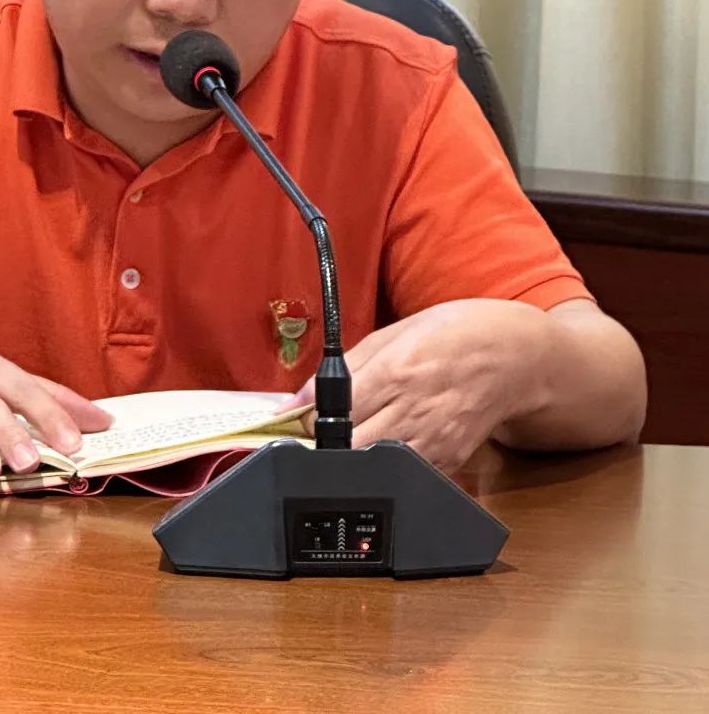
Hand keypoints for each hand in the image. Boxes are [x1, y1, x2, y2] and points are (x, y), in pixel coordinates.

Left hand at [280, 299, 552, 471]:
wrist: (518, 356)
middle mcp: (415, 410)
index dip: (305, 421)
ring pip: (373, 469)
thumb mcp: (395, 332)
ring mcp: (434, 441)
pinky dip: (383, 470)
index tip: (292, 423)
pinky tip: (380, 450)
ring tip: (345, 444)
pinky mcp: (448, 463)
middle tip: (313, 438)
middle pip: (350, 446)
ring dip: (352, 461)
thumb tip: (296, 401)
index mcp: (397, 371)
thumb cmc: (455, 334)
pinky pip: (402, 477)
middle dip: (323, 446)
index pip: (334, 410)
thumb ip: (345, 366)